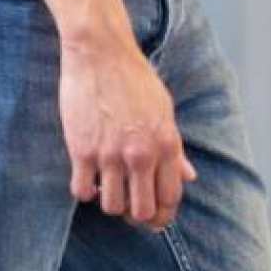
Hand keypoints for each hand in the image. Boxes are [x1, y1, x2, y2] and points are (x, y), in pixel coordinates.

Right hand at [62, 34, 193, 228]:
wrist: (101, 53)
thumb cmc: (135, 79)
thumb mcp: (164, 111)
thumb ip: (175, 148)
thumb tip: (189, 176)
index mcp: (167, 145)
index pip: (170, 197)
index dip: (163, 213)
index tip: (155, 216)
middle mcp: (141, 154)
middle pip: (142, 211)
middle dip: (137, 216)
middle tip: (129, 208)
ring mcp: (110, 154)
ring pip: (112, 207)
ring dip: (110, 203)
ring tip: (108, 189)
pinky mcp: (81, 150)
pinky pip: (82, 191)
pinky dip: (85, 191)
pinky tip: (88, 179)